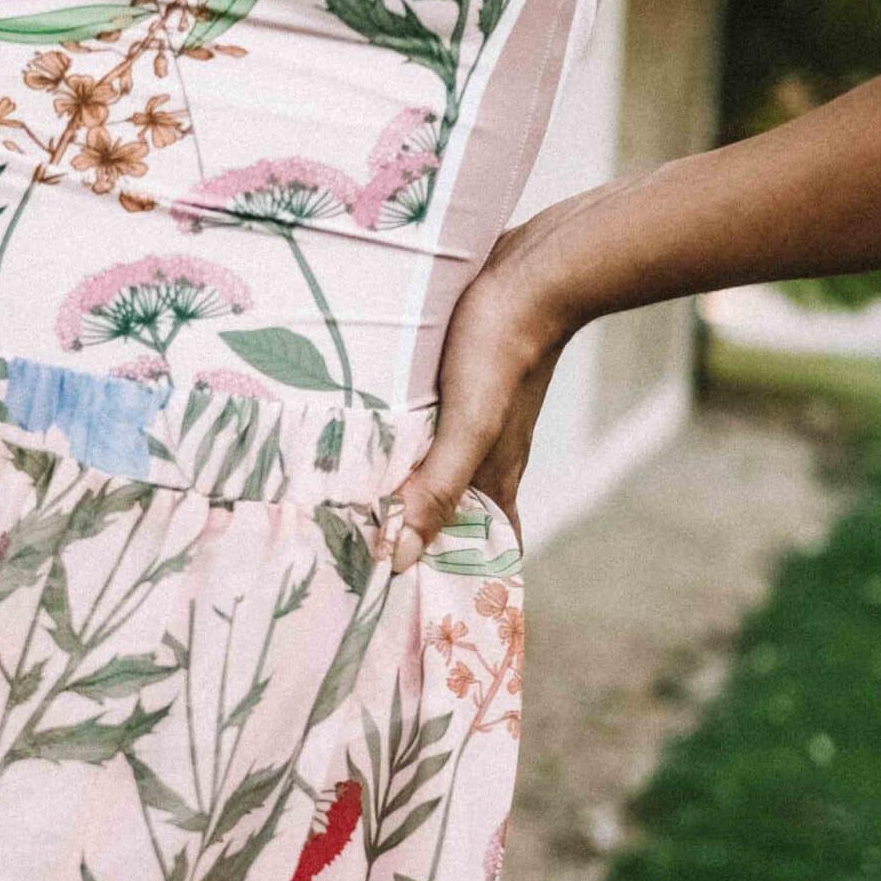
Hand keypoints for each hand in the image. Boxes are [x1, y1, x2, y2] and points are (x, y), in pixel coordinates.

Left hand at [379, 222, 575, 573]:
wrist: (534, 271)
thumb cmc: (503, 350)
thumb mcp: (469, 425)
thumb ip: (438, 489)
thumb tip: (402, 557)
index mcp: (495, 478)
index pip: (484, 550)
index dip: (456, 580)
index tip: (411, 609)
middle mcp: (485, 458)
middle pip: (452, 516)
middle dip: (416, 543)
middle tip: (357, 569)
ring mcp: (472, 422)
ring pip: (435, 474)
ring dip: (402, 495)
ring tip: (346, 517)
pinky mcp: (457, 388)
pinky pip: (425, 434)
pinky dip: (400, 452)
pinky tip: (364, 447)